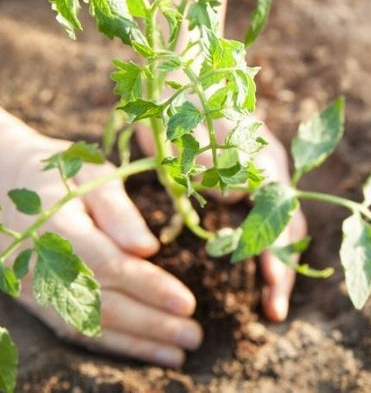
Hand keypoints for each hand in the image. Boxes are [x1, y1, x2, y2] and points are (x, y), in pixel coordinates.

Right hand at [0, 110, 201, 367]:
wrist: (4, 181)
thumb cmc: (63, 173)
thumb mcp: (93, 176)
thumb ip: (119, 212)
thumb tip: (148, 248)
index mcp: (59, 228)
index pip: (112, 266)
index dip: (151, 287)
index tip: (188, 303)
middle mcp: (43, 266)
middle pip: (103, 304)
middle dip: (152, 324)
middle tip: (194, 337)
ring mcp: (35, 288)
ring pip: (89, 325)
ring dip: (135, 343)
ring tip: (177, 354)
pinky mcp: (35, 300)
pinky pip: (74, 328)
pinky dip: (111, 342)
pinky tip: (142, 349)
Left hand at [136, 115, 306, 321]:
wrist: (182, 75)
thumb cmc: (183, 103)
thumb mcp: (191, 132)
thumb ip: (214, 164)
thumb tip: (236, 198)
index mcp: (262, 157)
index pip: (280, 213)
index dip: (278, 251)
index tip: (273, 284)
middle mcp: (271, 166)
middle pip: (288, 222)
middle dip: (284, 266)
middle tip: (275, 310)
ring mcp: (264, 170)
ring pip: (281, 220)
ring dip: (278, 259)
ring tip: (271, 300)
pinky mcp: (251, 174)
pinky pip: (267, 213)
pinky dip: (266, 242)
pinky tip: (262, 265)